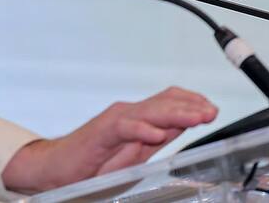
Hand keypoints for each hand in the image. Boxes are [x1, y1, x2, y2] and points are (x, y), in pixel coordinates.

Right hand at [0, 87, 216, 193]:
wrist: (55, 168)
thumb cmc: (93, 163)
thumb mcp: (134, 153)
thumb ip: (157, 138)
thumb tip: (183, 128)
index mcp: (139, 118)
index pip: (170, 100)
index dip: (192, 102)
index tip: (212, 110)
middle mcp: (128, 113)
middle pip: (165, 102)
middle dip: (192, 106)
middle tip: (212, 112)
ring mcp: (115, 120)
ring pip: (150, 111)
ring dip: (176, 113)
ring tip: (197, 118)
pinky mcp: (101, 132)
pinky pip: (124, 127)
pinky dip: (142, 130)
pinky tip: (157, 135)